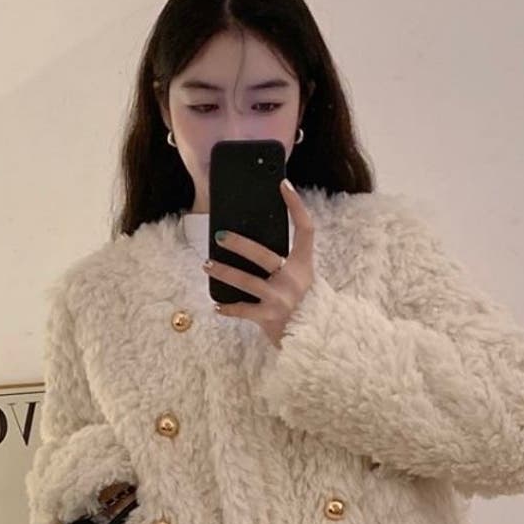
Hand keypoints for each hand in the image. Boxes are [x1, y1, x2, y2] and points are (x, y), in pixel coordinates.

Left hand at [202, 180, 314, 348]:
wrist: (316, 339)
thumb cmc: (306, 306)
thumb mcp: (302, 281)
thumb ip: (286, 266)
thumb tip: (253, 248)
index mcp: (304, 265)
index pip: (305, 228)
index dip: (296, 205)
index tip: (283, 184)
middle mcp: (294, 279)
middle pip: (263, 254)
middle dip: (239, 244)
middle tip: (219, 236)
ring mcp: (281, 298)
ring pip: (246, 281)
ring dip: (224, 272)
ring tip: (207, 265)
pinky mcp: (269, 317)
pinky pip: (242, 310)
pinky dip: (228, 308)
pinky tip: (216, 306)